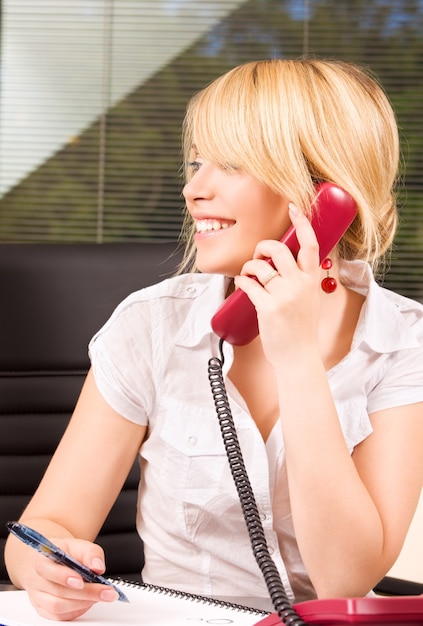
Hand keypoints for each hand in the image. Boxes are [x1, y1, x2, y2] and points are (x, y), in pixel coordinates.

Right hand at [24, 537, 117, 620]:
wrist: (52, 560)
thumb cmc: (64, 552)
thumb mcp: (78, 545)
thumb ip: (90, 553)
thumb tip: (98, 567)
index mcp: (42, 560)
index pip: (49, 571)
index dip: (64, 577)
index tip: (82, 580)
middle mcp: (36, 580)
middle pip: (59, 592)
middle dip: (86, 593)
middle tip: (107, 592)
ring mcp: (39, 597)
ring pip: (58, 607)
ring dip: (83, 603)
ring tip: (101, 595)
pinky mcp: (44, 610)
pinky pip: (60, 616)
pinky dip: (78, 610)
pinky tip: (89, 601)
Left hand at [234, 203, 321, 366]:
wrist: (298, 356)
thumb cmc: (301, 329)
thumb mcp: (309, 298)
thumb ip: (300, 279)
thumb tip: (280, 263)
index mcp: (312, 280)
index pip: (310, 244)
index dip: (302, 223)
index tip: (294, 208)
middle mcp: (300, 284)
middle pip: (278, 249)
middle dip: (262, 246)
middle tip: (258, 255)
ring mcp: (284, 296)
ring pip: (259, 266)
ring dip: (248, 266)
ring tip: (247, 275)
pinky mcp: (268, 308)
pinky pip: (248, 283)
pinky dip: (241, 281)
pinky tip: (241, 284)